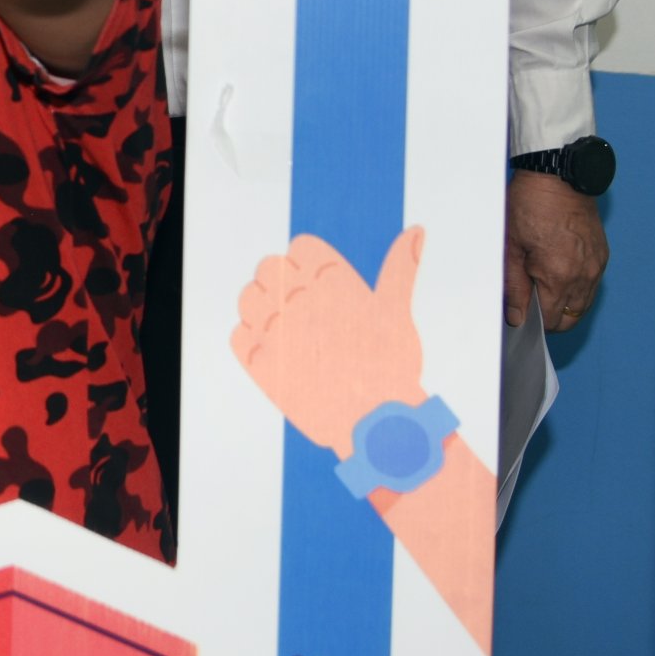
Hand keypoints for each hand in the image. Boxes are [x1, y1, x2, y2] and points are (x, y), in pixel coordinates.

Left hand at [233, 227, 427, 458]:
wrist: (375, 425)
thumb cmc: (391, 368)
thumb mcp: (397, 312)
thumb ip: (399, 267)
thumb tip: (416, 230)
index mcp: (331, 280)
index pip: (300, 247)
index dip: (309, 264)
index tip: (320, 286)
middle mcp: (297, 298)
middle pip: (269, 268)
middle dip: (284, 285)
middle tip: (306, 313)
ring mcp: (273, 329)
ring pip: (248, 298)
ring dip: (263, 310)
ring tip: (291, 332)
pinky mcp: (257, 362)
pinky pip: (238, 335)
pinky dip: (253, 341)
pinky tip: (278, 353)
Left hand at [505, 169, 607, 329]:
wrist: (558, 177)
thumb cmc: (529, 206)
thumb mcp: (511, 247)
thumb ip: (515, 287)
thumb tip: (516, 316)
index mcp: (559, 276)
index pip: (550, 320)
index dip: (533, 321)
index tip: (520, 313)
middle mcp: (584, 276)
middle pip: (570, 319)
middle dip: (550, 317)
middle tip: (530, 302)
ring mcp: (596, 266)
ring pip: (583, 304)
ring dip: (565, 304)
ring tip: (543, 286)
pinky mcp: (602, 256)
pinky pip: (591, 285)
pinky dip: (577, 288)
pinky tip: (559, 273)